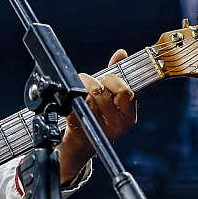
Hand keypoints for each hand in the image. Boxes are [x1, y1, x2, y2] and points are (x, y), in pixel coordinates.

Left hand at [57, 48, 136, 183]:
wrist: (79, 146)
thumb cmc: (95, 117)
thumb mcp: (110, 99)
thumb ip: (116, 76)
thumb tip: (121, 53)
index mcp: (128, 117)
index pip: (125, 91)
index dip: (112, 81)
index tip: (105, 81)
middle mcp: (116, 126)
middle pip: (100, 91)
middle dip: (89, 81)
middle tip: (84, 82)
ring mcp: (99, 130)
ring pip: (86, 97)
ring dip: (77, 89)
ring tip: (76, 93)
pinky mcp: (80, 131)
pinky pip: (74, 107)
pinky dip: (69, 100)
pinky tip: (70, 103)